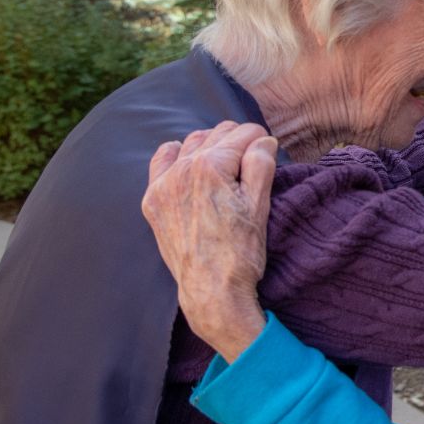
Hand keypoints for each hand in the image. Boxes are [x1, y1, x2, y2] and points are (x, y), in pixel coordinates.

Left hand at [141, 121, 277, 361]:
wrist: (212, 290)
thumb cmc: (241, 252)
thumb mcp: (260, 205)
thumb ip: (261, 163)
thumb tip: (263, 140)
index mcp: (211, 166)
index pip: (245, 133)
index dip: (263, 141)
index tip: (270, 154)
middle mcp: (182, 169)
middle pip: (218, 133)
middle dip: (240, 142)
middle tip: (254, 162)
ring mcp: (164, 185)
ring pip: (192, 142)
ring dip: (213, 146)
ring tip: (228, 167)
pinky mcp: (153, 200)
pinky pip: (163, 161)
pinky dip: (179, 156)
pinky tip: (192, 166)